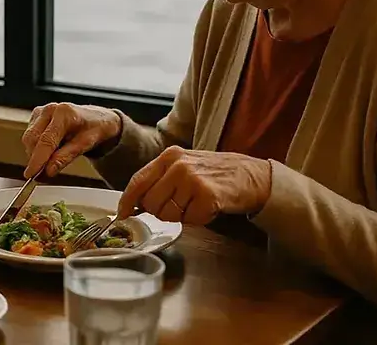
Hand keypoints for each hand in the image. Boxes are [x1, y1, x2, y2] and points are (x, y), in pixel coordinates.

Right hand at [21, 103, 122, 177]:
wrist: (98, 119)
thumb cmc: (95, 128)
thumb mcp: (86, 144)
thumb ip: (66, 157)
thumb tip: (49, 170)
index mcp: (64, 113)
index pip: (46, 140)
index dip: (37, 160)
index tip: (31, 174)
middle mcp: (50, 110)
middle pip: (33, 139)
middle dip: (36, 158)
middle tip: (45, 173)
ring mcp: (41, 111)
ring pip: (29, 139)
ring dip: (36, 153)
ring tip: (55, 156)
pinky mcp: (36, 116)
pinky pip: (30, 136)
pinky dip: (37, 147)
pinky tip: (51, 148)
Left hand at [116, 146, 271, 224]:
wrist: (252, 175)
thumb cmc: (217, 174)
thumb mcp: (185, 166)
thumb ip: (161, 180)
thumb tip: (137, 203)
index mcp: (169, 156)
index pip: (138, 181)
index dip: (127, 201)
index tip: (123, 214)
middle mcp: (177, 164)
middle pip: (151, 203)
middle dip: (162, 212)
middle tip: (181, 206)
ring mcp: (191, 178)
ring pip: (168, 214)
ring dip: (182, 216)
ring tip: (197, 203)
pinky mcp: (206, 194)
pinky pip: (189, 220)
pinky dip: (199, 219)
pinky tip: (210, 207)